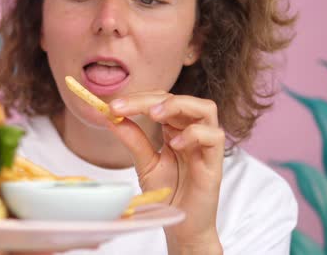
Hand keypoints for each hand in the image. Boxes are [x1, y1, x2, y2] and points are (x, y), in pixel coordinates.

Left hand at [109, 92, 224, 253]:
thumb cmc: (169, 193)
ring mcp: (205, 146)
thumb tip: (111, 118)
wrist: (183, 227)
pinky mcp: (216, 163)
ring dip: (177, 105)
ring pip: (205, 108)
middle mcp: (192, 132)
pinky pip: (214, 137)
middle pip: (179, 99)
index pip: (160, 101)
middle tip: (122, 107)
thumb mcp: (145, 163)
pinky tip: (174, 144)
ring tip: (153, 114)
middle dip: (148, 100)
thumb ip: (133, 140)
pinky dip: (194, 134)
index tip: (111, 106)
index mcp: (175, 129)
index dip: (137, 99)